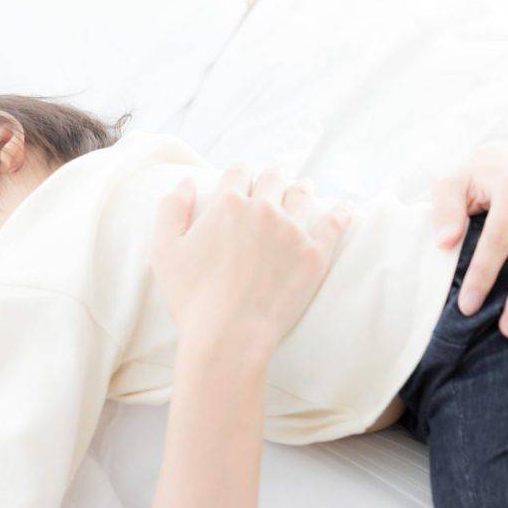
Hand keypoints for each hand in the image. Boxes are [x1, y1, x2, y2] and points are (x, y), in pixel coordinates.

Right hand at [151, 164, 351, 355]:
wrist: (228, 337)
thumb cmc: (192, 299)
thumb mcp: (164, 252)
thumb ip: (171, 210)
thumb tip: (185, 182)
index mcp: (227, 203)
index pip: (239, 170)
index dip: (240, 174)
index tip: (244, 181)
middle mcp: (264, 209)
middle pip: (274, 177)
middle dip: (271, 179)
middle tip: (273, 186)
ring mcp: (293, 230)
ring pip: (303, 192)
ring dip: (300, 189)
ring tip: (302, 192)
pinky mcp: (316, 254)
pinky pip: (336, 221)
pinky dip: (341, 211)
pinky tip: (343, 208)